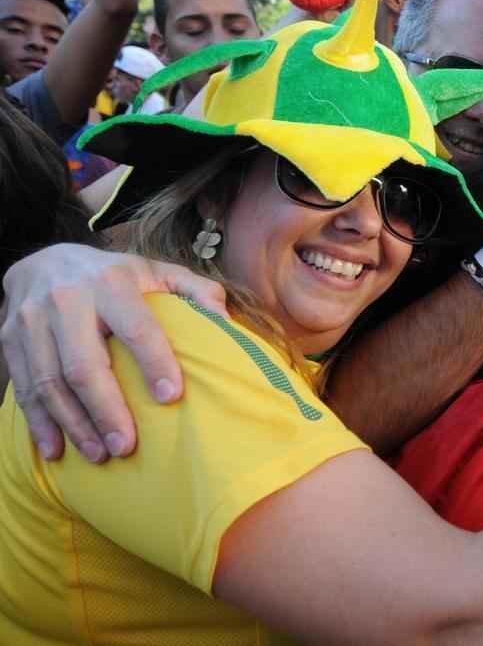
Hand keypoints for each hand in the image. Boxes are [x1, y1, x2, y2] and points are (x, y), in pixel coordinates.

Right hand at [1, 245, 226, 462]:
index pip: (136, 327)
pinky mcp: (9, 340)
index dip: (155, 362)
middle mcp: (67, 299)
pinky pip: (22, 386)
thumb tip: (227, 323)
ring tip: (100, 455)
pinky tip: (56, 450)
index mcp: (111, 282)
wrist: (43, 261)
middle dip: (106, 410)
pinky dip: (39, 422)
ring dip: (74, 424)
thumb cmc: (114, 276)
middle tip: (126, 446)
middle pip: (85, 364)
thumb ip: (195, 291)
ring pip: (50, 381)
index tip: (171, 398)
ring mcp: (31, 321)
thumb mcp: (157, 271)